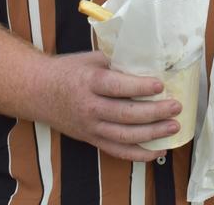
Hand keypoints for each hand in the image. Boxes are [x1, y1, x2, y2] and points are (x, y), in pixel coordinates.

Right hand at [40, 51, 183, 161]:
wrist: (38, 91)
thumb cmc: (69, 70)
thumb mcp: (91, 59)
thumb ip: (117, 62)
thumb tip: (150, 61)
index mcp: (89, 82)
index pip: (117, 87)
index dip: (139, 87)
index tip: (160, 84)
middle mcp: (89, 107)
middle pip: (125, 114)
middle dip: (154, 112)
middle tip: (176, 107)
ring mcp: (90, 127)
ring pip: (124, 136)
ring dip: (152, 134)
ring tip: (173, 127)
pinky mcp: (90, 139)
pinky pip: (116, 151)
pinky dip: (138, 154)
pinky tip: (157, 150)